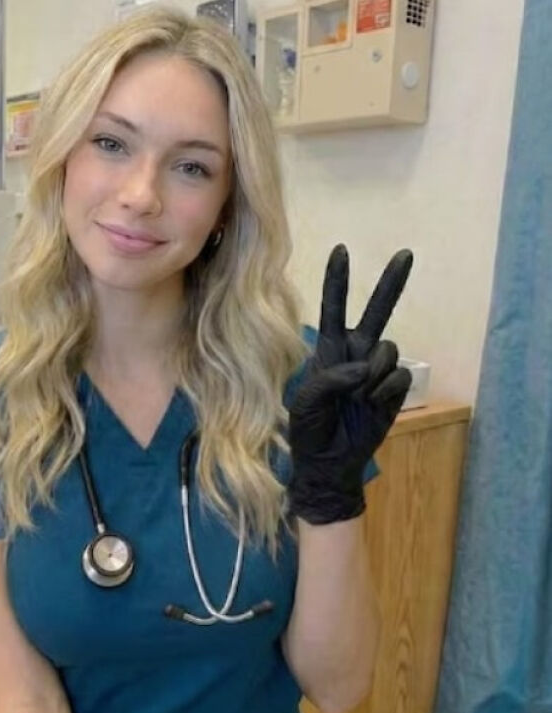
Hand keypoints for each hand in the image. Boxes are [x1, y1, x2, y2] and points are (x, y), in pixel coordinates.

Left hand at [288, 244, 412, 524]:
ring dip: (374, 372)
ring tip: (358, 398)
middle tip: (406, 253)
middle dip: (391, 283)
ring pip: (389, 349)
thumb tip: (365, 368)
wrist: (330, 463)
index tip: (341, 250)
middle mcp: (356, 353)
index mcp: (330, 350)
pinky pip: (399, 376)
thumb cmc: (310, 429)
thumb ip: (332, 377)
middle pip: (376, 312)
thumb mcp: (306, 401)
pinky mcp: (394, 390)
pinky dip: (387, 390)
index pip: (334, 309)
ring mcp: (377, 371)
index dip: (338, 281)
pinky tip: (373, 404)